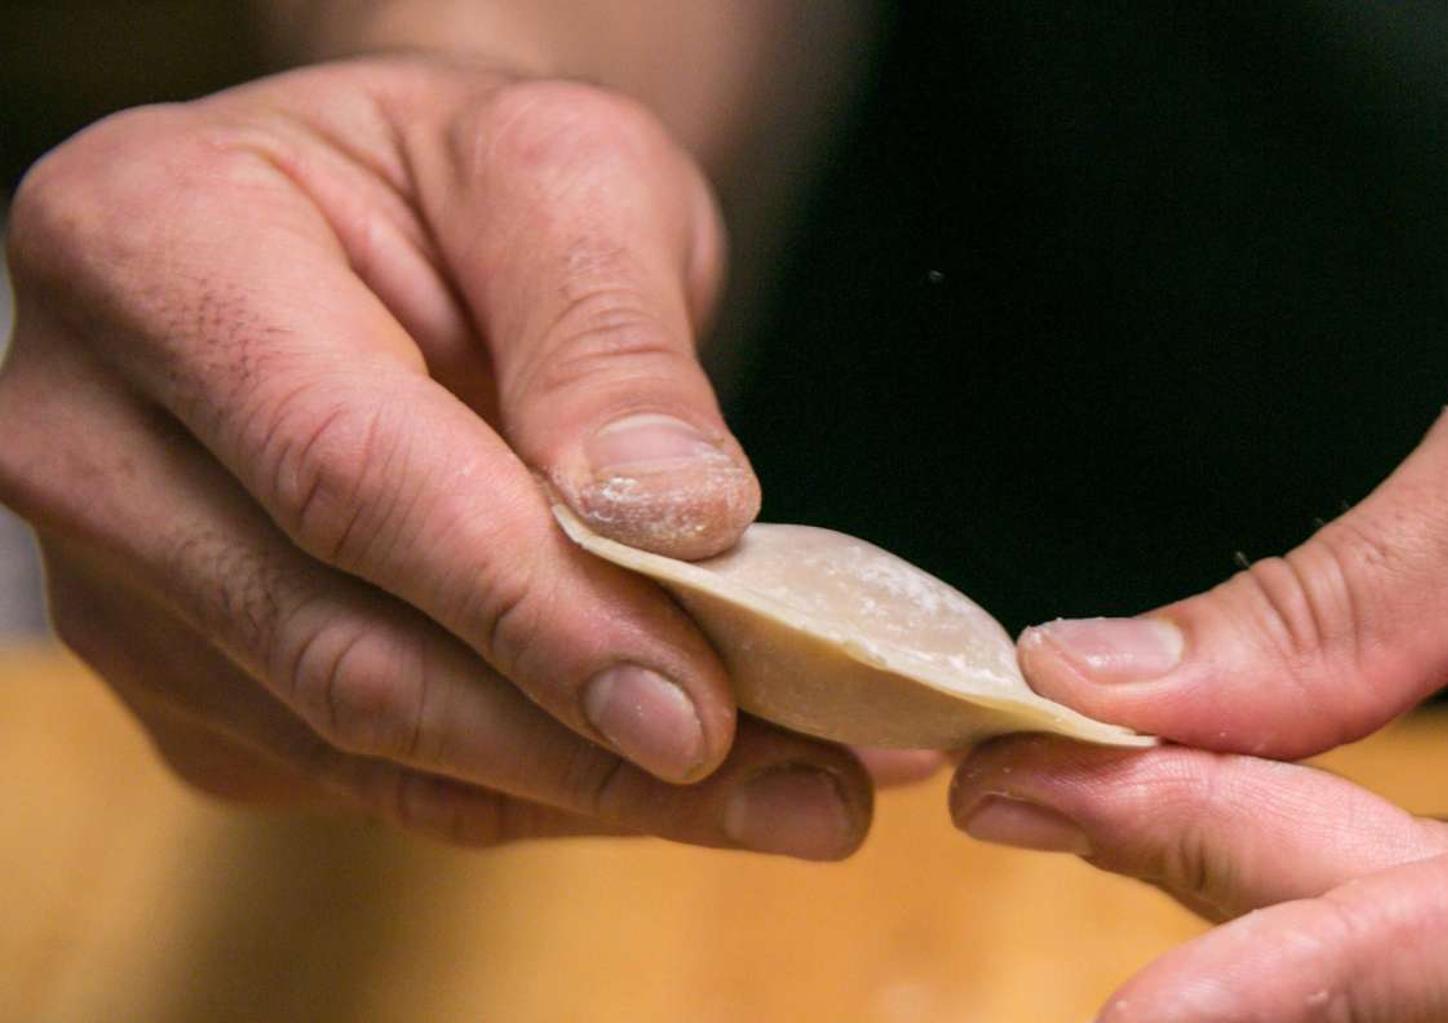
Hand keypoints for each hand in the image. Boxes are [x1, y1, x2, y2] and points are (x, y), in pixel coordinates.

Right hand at [0, 57, 918, 854]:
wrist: (391, 232)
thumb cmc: (470, 179)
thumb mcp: (567, 175)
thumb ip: (609, 334)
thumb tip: (672, 519)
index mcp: (143, 247)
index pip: (341, 469)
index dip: (526, 606)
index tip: (697, 708)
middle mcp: (89, 438)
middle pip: (346, 649)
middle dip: (592, 748)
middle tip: (814, 794)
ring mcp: (127, 588)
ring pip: (375, 751)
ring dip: (602, 795)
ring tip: (805, 798)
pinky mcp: (198, 691)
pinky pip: (387, 783)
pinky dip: (562, 791)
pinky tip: (707, 781)